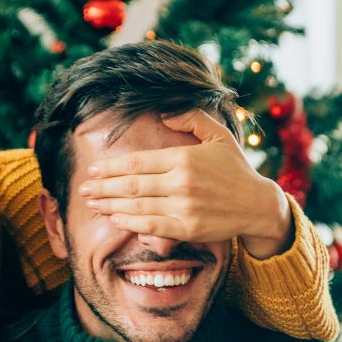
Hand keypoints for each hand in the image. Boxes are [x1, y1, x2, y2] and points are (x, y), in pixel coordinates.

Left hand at [78, 109, 293, 257]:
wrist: (258, 204)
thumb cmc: (235, 168)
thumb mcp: (218, 134)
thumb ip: (191, 118)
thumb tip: (163, 112)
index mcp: (184, 158)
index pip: (138, 162)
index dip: (111, 167)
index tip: (94, 170)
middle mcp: (181, 182)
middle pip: (131, 185)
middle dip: (103, 187)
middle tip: (83, 188)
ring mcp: (184, 208)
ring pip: (136, 207)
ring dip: (110, 206)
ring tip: (92, 204)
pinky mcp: (188, 229)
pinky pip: (150, 226)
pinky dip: (128, 223)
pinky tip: (114, 219)